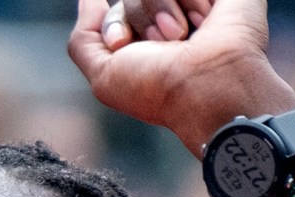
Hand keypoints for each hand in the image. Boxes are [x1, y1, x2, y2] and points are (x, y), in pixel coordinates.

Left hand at [67, 0, 293, 149]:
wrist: (209, 84)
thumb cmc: (159, 89)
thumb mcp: (104, 78)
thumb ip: (85, 39)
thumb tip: (89, 1)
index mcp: (148, 46)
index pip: (120, 11)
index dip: (115, 24)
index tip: (121, 44)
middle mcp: (171, 25)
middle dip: (141, 16)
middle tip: (163, 42)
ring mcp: (195, 9)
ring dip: (164, 8)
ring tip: (183, 35)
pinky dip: (191, 0)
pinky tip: (204, 21)